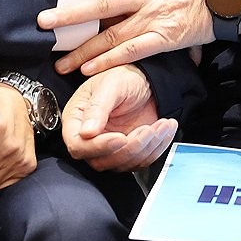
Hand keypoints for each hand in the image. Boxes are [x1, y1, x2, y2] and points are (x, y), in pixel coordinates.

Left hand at [39, 0, 224, 74]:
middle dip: (69, 16)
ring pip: (112, 35)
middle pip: (100, 6)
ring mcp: (153, 18)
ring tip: (60, 61)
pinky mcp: (165, 38)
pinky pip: (132, 52)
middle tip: (43, 23)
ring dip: (83, 49)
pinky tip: (90, 68)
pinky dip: (110, 60)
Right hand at [62, 67, 176, 170]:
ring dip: (146, 148)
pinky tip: (164, 130)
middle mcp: (90, 137)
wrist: (147, 79)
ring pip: (123, 164)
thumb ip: (97, 108)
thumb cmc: (124, 76)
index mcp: (77, 119)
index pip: (77, 145)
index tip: (119, 138)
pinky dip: (156, 149)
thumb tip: (86, 132)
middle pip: (100, 160)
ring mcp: (110, 147)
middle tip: (147, 130)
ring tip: (161, 126)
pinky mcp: (129, 151)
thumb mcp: (110, 85)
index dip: (98, 146)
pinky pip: (141, 162)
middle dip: (129, 148)